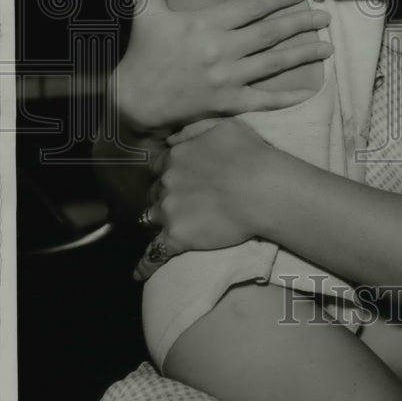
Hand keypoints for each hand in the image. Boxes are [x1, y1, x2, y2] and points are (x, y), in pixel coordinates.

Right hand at [116, 0, 332, 136]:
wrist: (133, 99)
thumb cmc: (142, 51)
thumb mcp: (147, 9)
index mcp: (204, 24)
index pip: (251, 7)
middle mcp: (220, 49)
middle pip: (270, 33)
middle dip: (302, 23)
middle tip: (326, 16)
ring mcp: (226, 78)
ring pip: (274, 63)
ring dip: (304, 54)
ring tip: (329, 46)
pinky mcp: (228, 102)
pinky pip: (263, 99)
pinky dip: (287, 97)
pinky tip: (309, 90)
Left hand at [134, 118, 267, 280]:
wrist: (263, 189)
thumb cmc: (251, 154)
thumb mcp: (222, 126)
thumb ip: (192, 130)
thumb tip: (171, 138)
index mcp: (175, 157)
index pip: (158, 165)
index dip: (166, 171)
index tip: (175, 176)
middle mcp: (166, 183)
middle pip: (154, 191)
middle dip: (163, 195)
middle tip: (179, 201)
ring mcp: (169, 212)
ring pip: (151, 217)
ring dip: (157, 220)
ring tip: (168, 225)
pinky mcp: (178, 237)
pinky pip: (154, 254)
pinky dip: (145, 264)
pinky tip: (138, 274)